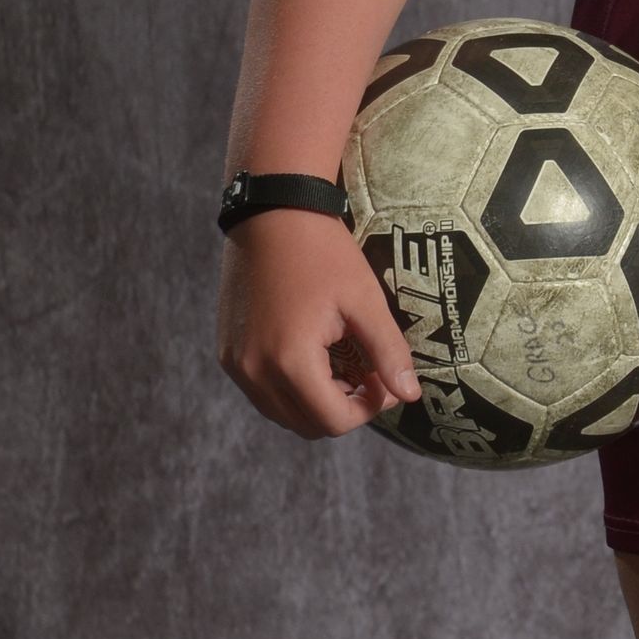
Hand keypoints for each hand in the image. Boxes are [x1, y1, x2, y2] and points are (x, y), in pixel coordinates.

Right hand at [216, 207, 422, 439]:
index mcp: (290, 361)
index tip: (383, 380)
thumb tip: (410, 396)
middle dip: (343, 409)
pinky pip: (261, 393)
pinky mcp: (227, 353)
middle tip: (366, 375)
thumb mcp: (365, 300)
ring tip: (341, 366)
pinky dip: (290, 389)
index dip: (367, 409)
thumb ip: (388, 352)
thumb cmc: (323, 252)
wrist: (272, 212)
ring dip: (315, 403)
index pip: (334, 421)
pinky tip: (312, 357)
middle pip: (307, 425)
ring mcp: (236, 364)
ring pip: (282, 414)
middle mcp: (255, 371)